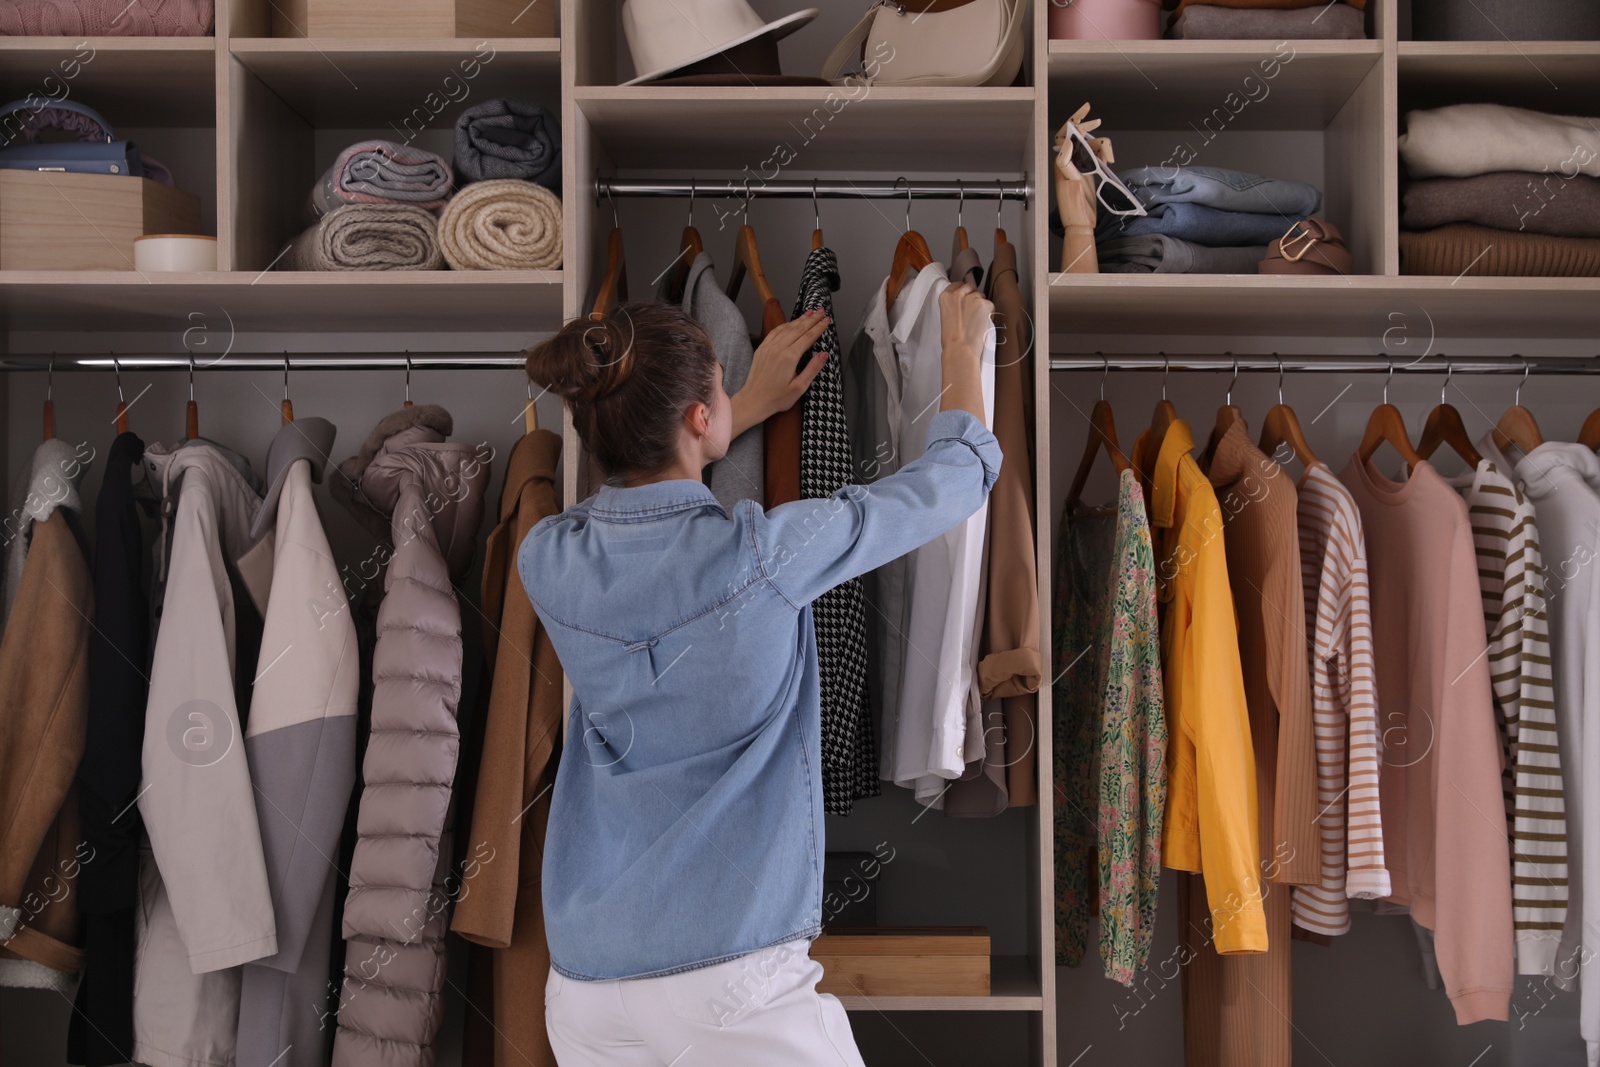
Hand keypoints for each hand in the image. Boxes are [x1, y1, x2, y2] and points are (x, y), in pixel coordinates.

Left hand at [731, 308, 831, 435]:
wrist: (753, 400)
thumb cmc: (776, 398)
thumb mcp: (800, 387)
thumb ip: (813, 369)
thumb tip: (824, 354)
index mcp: (789, 357)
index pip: (808, 337)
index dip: (819, 327)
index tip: (827, 320)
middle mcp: (778, 348)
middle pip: (799, 328)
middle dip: (811, 319)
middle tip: (821, 311)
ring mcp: (768, 347)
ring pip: (787, 328)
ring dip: (799, 319)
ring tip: (809, 313)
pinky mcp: (762, 349)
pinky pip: (775, 332)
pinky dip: (785, 325)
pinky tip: (790, 323)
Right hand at [939, 281, 993, 363]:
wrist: (960, 348)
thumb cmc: (951, 338)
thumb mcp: (945, 315)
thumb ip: (953, 305)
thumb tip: (963, 304)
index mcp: (946, 296)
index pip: (958, 284)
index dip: (963, 291)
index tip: (965, 297)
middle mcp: (959, 293)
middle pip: (971, 287)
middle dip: (973, 296)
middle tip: (973, 311)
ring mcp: (973, 297)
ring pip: (981, 296)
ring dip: (981, 305)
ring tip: (977, 321)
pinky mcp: (985, 304)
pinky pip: (990, 305)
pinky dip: (989, 313)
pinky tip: (983, 323)